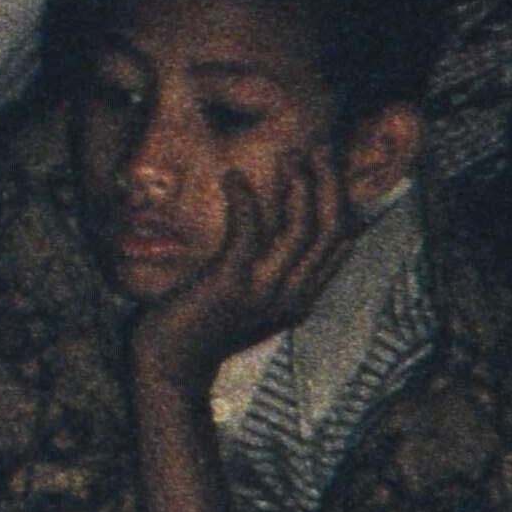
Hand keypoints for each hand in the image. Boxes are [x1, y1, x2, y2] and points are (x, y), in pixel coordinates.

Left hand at [129, 141, 358, 407]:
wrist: (169, 364)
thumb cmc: (204, 323)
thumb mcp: (250, 294)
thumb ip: (270, 265)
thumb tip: (278, 221)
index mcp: (302, 296)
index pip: (341, 242)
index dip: (341, 197)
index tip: (326, 162)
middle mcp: (293, 295)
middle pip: (332, 229)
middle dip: (330, 182)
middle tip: (318, 146)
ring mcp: (264, 291)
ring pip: (303, 229)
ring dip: (299, 184)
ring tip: (288, 154)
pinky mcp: (231, 285)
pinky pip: (248, 231)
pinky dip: (245, 199)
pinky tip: (233, 177)